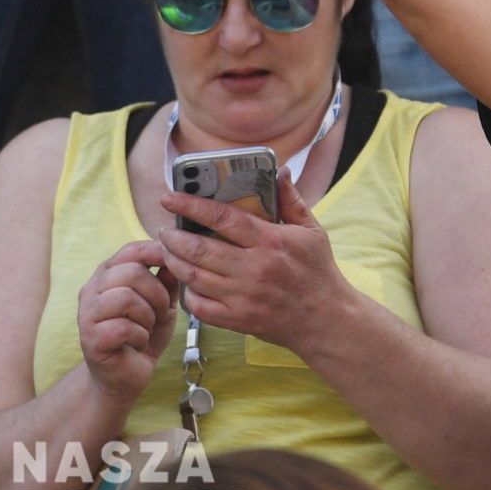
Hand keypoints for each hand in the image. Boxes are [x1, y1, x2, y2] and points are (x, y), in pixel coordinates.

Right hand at [76, 240, 176, 405]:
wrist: (125, 376)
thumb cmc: (143, 334)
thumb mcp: (162, 303)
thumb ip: (167, 279)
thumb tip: (175, 255)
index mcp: (108, 275)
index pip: (130, 250)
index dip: (156, 253)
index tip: (173, 265)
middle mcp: (91, 291)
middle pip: (130, 272)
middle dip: (157, 293)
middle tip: (160, 312)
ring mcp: (86, 315)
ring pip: (125, 297)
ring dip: (148, 315)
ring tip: (147, 328)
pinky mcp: (90, 339)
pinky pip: (123, 327)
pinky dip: (140, 336)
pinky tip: (137, 343)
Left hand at [158, 172, 350, 354]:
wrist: (325, 318)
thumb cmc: (317, 271)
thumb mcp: (312, 231)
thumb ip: (292, 200)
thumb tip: (279, 171)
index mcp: (272, 241)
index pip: (223, 217)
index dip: (192, 205)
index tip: (170, 198)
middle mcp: (254, 268)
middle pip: (199, 248)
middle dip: (173, 236)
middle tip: (165, 229)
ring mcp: (243, 296)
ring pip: (193, 276)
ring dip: (174, 261)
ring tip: (169, 250)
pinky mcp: (236, 319)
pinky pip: (198, 305)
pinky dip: (186, 292)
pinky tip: (186, 281)